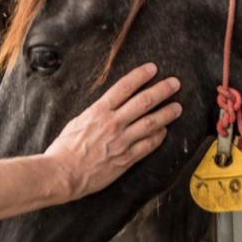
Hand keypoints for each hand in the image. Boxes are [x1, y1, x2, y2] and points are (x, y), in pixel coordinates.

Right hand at [44, 63, 182, 199]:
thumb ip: (96, 113)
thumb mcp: (78, 121)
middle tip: (174, 84)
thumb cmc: (65, 148)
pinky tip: (164, 132)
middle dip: (162, 90)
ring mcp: (121, 141)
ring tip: (178, 107)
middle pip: (143, 102)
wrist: (63, 173)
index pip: (124, 87)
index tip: (152, 69)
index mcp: (99, 111)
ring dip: (167, 113)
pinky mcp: (126, 158)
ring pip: (151, 123)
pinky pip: (148, 145)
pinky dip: (158, 137)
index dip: (140, 76)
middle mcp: (113, 123)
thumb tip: (108, 107)